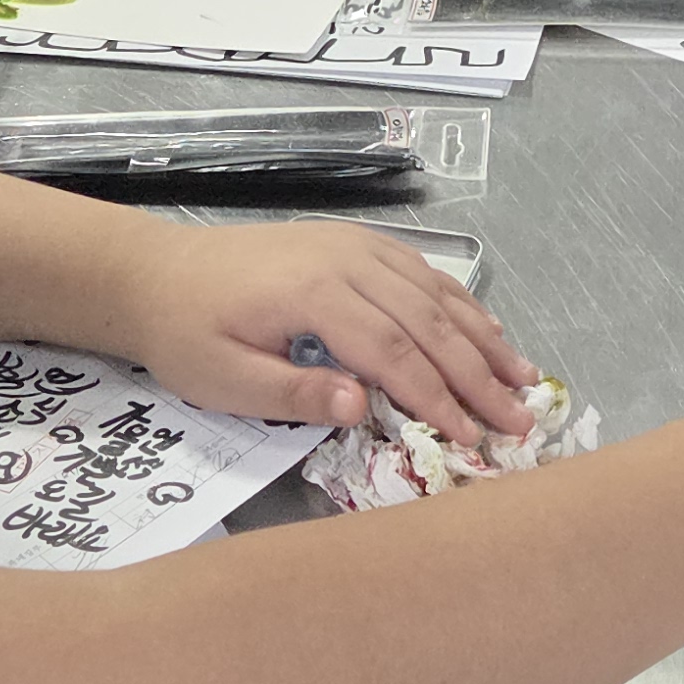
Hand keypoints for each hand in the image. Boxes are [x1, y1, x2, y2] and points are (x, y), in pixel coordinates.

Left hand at [115, 215, 537, 440]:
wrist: (158, 274)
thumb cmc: (188, 334)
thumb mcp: (224, 379)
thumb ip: (294, 392)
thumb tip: (362, 405)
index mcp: (316, 293)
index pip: (394, 352)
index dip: (438, 398)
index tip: (472, 438)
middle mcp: (348, 260)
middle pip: (429, 322)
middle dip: (479, 375)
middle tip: (520, 419)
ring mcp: (356, 247)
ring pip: (436, 295)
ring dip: (484, 339)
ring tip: (525, 380)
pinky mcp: (356, 245)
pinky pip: (423, 275)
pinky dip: (461, 306)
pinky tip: (488, 332)